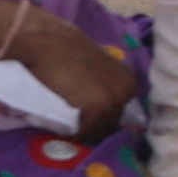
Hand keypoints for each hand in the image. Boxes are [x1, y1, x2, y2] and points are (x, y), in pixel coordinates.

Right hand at [7, 5, 142, 144]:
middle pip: (112, 123)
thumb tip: (96, 101)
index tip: (85, 121)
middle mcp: (127, 91)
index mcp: (129, 81)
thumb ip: (102, 84)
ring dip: (85, 131)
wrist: (48, 43)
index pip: (119, 113)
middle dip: (95, 126)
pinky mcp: (98, 108)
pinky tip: (64, 126)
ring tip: (68, 126)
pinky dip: (75, 133)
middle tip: (75, 126)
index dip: (102, 119)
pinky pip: (87, 132)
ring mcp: (114, 100)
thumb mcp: (96, 67)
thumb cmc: (66, 51)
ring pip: (100, 130)